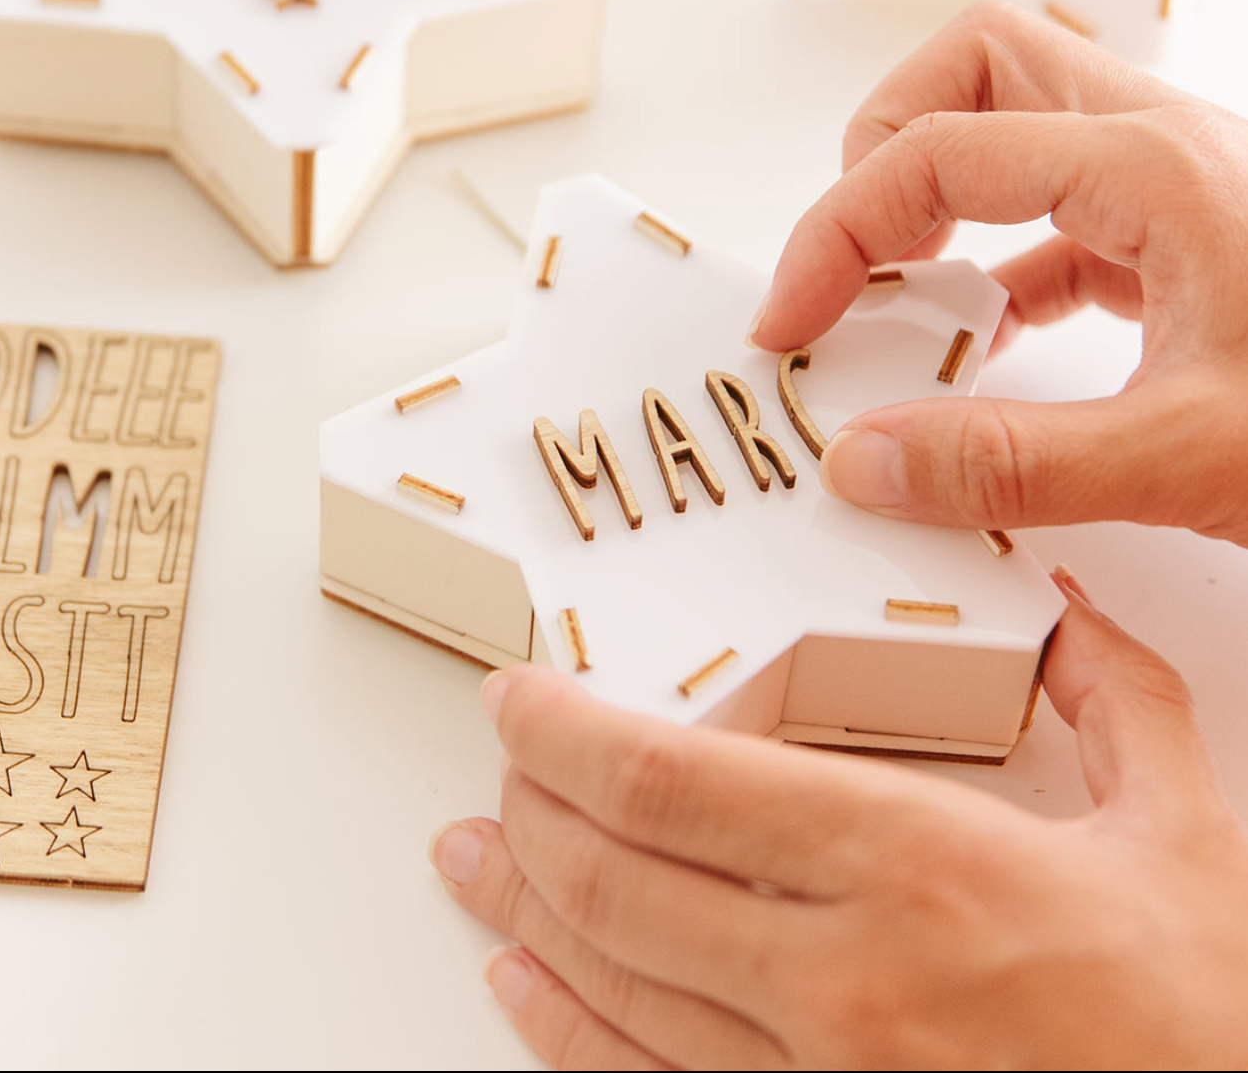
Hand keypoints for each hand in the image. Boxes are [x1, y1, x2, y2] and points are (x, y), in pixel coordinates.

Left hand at [429, 570, 1247, 1068]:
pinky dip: (564, 1029)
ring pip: (612, 982)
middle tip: (495, 758)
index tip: (518, 696)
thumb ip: (1119, 702)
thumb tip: (1069, 613)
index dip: (567, 733)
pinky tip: (524, 986)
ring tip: (469, 855)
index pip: (675, 785)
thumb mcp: (1189, 837)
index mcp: (920, 868)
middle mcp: (842, 979)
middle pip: (617, 878)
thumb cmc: (1207, 1027)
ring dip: (522, 907)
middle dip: (529, 807)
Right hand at [747, 0, 1247, 544]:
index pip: (931, 153)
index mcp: (1153, 167)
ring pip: (1014, 123)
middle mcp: (1160, 146)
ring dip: (934, 195)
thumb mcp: (1189, 458)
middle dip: (882, 147)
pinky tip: (982, 345)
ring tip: (899, 296)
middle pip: (974, 66)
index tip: (790, 321)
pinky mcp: (1183, 237)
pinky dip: (991, 264)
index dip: (833, 234)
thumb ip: (1010, 464)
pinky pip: (1053, 214)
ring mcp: (1174, 185)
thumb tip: (865, 462)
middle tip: (852, 257)